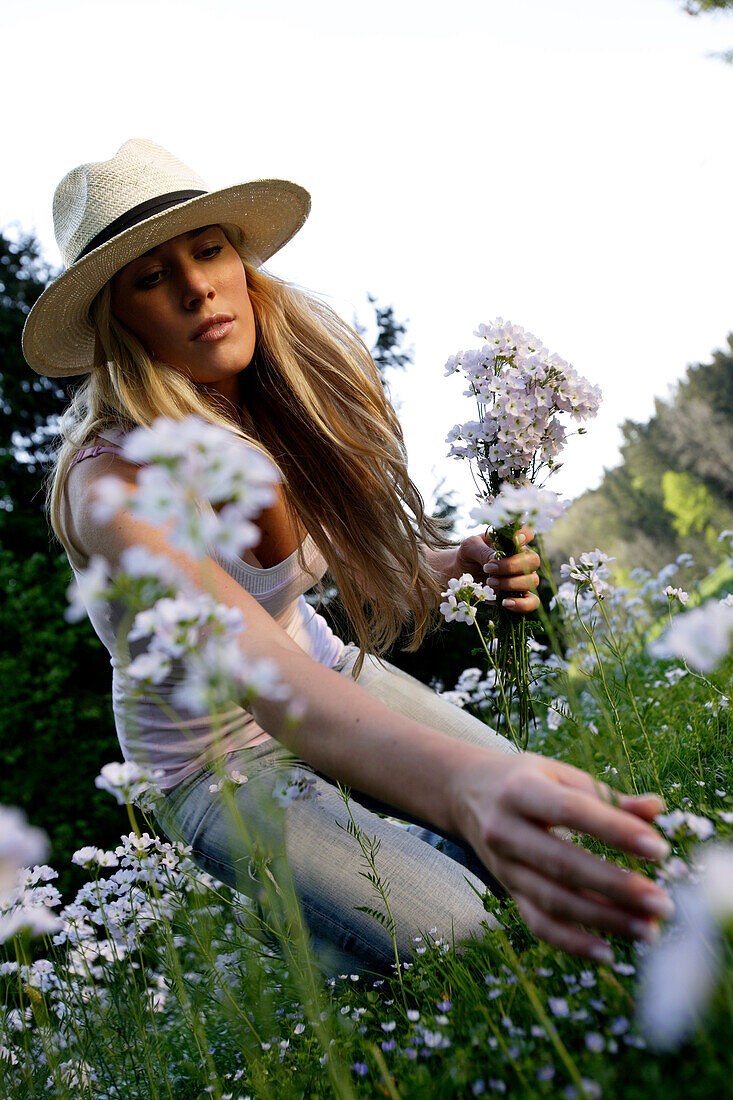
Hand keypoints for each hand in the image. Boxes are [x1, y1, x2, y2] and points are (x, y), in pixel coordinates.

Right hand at [451, 750, 672, 961]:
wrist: (464, 792)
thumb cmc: (525, 780)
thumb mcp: (559, 775)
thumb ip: (607, 796)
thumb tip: (656, 810)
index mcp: (521, 789)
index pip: (572, 812)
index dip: (615, 831)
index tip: (658, 849)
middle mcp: (505, 829)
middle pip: (563, 864)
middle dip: (616, 887)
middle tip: (662, 903)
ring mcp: (503, 865)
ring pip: (554, 900)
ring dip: (603, 920)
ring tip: (648, 930)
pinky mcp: (507, 892)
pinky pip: (538, 923)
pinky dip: (572, 943)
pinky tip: (609, 953)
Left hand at [453, 525, 540, 614]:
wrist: (459, 575)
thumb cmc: (467, 556)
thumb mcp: (469, 548)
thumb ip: (482, 551)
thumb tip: (495, 560)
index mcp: (511, 543)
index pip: (528, 533)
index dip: (525, 535)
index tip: (515, 540)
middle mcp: (521, 559)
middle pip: (533, 560)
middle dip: (512, 566)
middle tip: (489, 569)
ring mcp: (522, 578)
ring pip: (532, 581)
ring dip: (511, 584)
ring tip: (490, 583)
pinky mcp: (518, 596)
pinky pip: (531, 602)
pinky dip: (521, 604)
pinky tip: (505, 603)